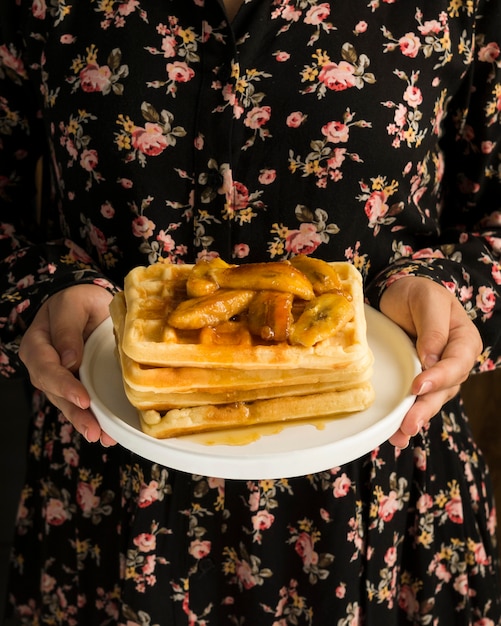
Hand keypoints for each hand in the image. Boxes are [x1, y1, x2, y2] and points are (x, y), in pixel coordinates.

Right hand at [19, 284, 116, 445]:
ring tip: (102, 437)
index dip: (64, 385)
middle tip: (94, 430)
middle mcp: (45, 365)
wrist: (88, 303)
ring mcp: (60, 377)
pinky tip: (107, 433)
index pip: (47, 369)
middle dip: (75, 413)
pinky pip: (80, 403)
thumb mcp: (73, 305)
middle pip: (56, 393)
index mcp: (38, 345)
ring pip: (68, 403)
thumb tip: (68, 360)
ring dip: (85, 422)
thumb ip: (68, 328)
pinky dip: (94, 418)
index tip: (83, 398)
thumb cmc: (79, 300)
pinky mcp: (76, 384)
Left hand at [379, 276, 481, 447]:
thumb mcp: (426, 300)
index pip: (457, 363)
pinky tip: (394, 434)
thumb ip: (432, 326)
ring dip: (415, 418)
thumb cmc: (416, 294)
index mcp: (463, 341)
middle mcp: (453, 362)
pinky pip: (416, 401)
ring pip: (430, 401)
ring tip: (400, 435)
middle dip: (426, 408)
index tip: (418, 386)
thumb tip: (431, 357)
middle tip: (409, 424)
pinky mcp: (418, 383)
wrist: (398, 297)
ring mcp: (436, 375)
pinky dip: (405, 418)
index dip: (440, 377)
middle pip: (444, 389)